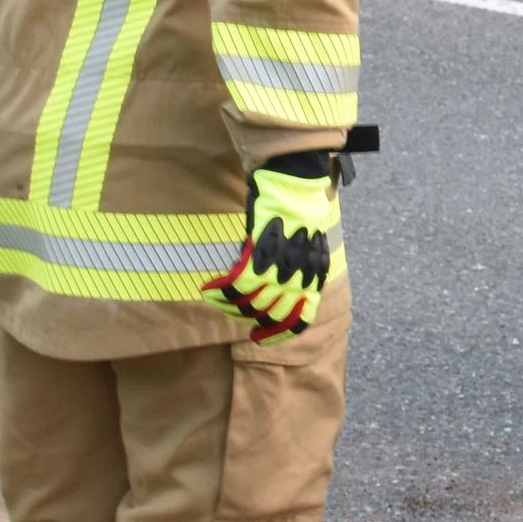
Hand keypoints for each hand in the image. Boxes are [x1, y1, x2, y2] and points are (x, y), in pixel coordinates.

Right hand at [203, 154, 340, 339]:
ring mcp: (279, 269)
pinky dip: (220, 292)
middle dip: (251, 321)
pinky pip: (236, 286)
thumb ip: (296, 272)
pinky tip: (209, 289)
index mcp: (313, 278)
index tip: (260, 337)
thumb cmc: (299, 212)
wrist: (296, 184)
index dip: (279, 334)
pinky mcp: (259, 256)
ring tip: (219, 299)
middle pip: (271, 316)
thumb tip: (276, 288)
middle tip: (237, 316)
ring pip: (251, 304)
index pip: (299, 321)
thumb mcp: (306, 249)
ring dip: (230, 305)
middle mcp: (298, 279)